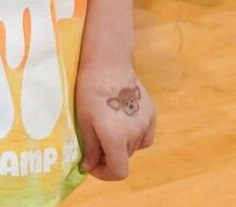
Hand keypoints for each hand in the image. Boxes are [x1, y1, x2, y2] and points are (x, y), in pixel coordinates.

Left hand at [75, 65, 154, 179]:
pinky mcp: (151, 114)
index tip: (91, 164)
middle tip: (94, 142)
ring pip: (134, 147)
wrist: (107, 61)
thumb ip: (90, 147)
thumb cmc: (89, 88)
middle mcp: (134, 134)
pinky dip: (134, 137)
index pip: (119, 172)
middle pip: (124, 158)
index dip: (104, 173)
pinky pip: (144, 136)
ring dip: (121, 145)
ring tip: (106, 125)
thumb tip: (90, 166)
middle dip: (109, 155)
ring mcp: (145, 124)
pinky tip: (123, 123)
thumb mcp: (83, 119)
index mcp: (116, 137)